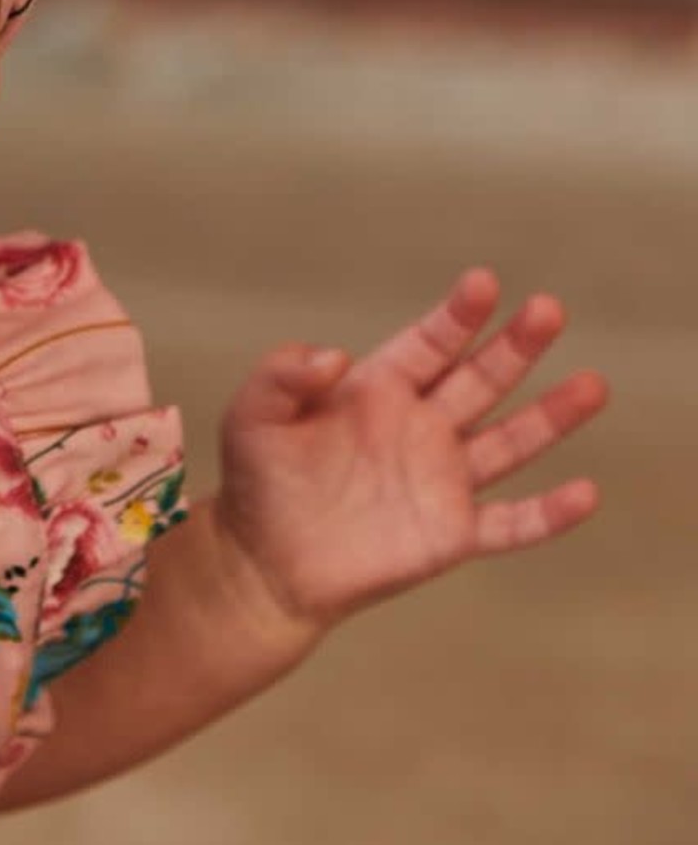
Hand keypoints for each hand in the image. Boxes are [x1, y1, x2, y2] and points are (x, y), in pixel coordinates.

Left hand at [214, 270, 608, 632]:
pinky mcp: (450, 534)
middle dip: (514, 345)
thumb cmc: (257, 479)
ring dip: (550, 415)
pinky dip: (548, 513)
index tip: (484, 282)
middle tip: (549, 308)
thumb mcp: (252, 414)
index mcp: (378, 389)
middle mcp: (419, 426)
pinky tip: (586, 493)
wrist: (266, 561)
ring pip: (509, 441)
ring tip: (593, 384)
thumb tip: (334, 356)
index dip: (457, 315)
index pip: (429, 343)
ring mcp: (441, 479)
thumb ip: (283, 374)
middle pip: (480, 378)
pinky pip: (511, 523)